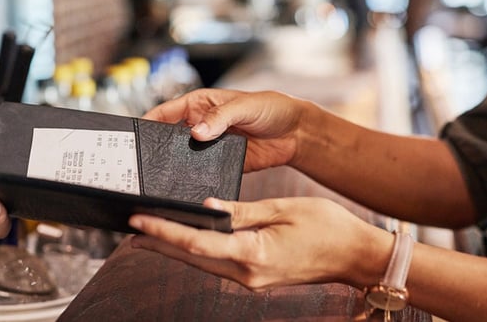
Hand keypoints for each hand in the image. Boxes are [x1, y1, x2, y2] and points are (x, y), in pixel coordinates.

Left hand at [129, 197, 388, 290]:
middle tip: (129, 230)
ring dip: (175, 249)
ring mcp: (252, 280)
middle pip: (192, 258)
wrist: (357, 256)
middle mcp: (248, 274)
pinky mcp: (257, 277)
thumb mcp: (283, 209)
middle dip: (159, 243)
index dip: (164, 232)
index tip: (138, 222)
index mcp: (254, 254)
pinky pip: (219, 264)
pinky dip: (198, 252)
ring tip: (148, 234)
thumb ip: (241, 210)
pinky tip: (186, 241)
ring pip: (203, 263)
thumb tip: (206, 207)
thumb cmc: (328, 228)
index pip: (197, 243)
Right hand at [143, 89, 311, 172]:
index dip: (147, 122)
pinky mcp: (221, 164)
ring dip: (173, 166)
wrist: (296, 133)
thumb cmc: (270, 107)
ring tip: (159, 180)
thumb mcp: (244, 106)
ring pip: (182, 158)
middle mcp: (199, 126)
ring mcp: (209, 147)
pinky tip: (186, 188)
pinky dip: (193, 179)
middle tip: (142, 163)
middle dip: (155, 149)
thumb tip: (196, 132)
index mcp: (198, 105)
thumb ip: (220, 118)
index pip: (164, 113)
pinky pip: (201, 173)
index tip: (133, 136)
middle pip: (168, 138)